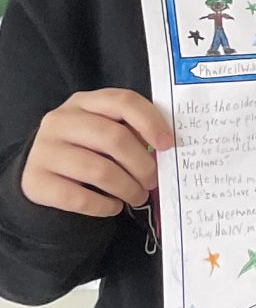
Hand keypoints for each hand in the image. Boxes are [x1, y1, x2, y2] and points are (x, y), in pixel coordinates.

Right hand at [21, 90, 172, 217]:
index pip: (123, 101)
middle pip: (114, 138)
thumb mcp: (105, 131)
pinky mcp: (35, 181)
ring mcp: (44, 150)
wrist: (42, 173)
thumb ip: (131, 132)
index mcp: (83, 102)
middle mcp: (60, 120)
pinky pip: (79, 198)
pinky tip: (113, 206)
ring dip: (128, 188)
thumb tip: (163, 148)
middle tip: (152, 181)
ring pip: (99, 170)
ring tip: (137, 196)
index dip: (150, 122)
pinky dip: (105, 206)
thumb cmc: (85, 149)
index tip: (168, 145)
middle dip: (142, 165)